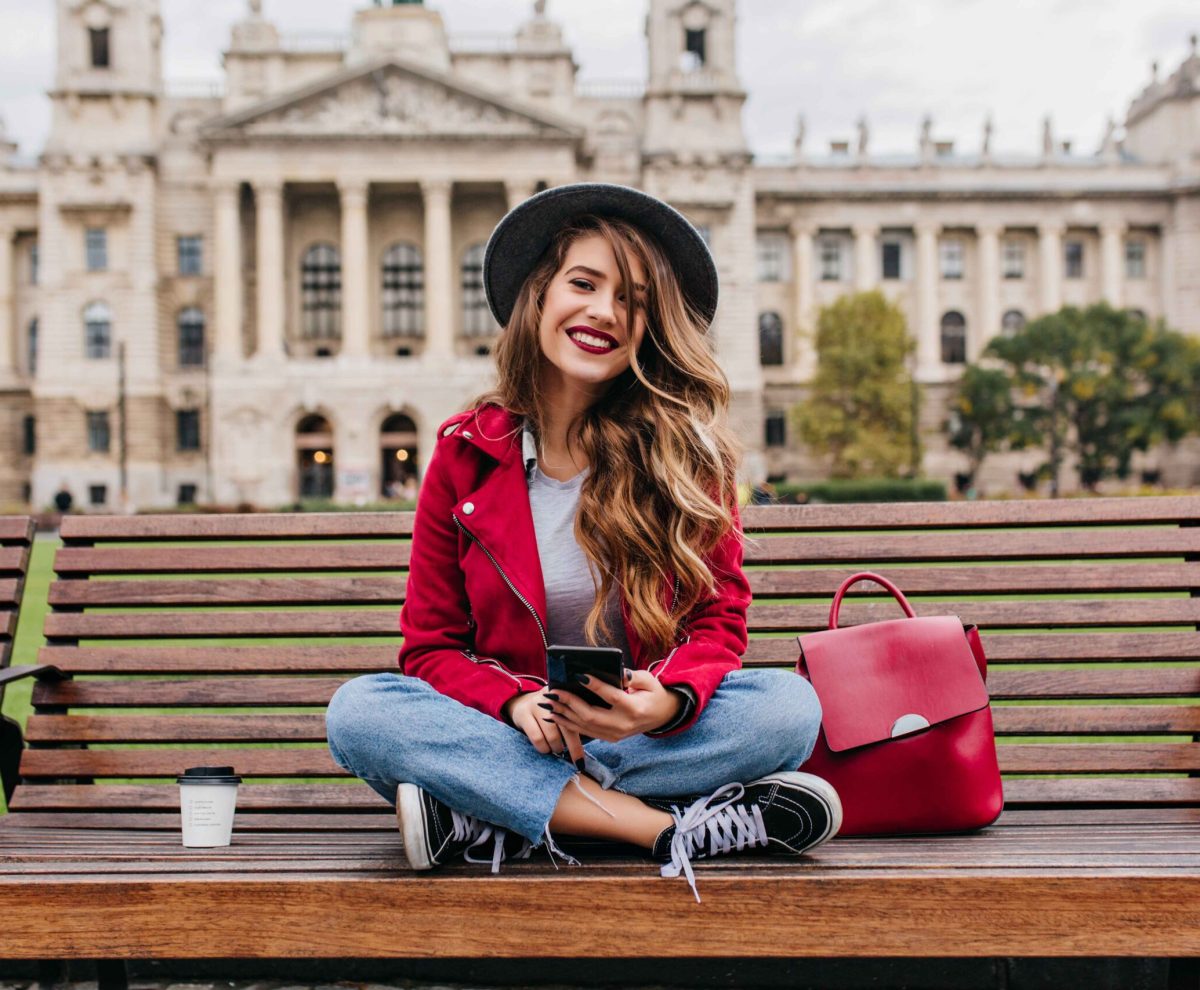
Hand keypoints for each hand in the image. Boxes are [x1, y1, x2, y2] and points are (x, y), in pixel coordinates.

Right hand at [503, 688, 584, 767]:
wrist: (521, 701)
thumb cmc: (550, 710)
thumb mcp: (564, 707)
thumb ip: (578, 716)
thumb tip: (596, 735)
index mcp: (567, 694)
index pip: (580, 717)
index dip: (585, 737)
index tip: (585, 760)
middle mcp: (552, 697)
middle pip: (567, 726)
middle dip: (571, 748)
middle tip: (569, 754)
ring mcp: (536, 704)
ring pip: (553, 736)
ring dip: (556, 747)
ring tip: (556, 748)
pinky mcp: (524, 714)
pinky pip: (538, 738)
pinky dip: (543, 747)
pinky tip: (545, 748)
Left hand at [544, 669, 683, 742]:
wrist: (661, 715)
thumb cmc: (653, 693)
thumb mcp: (649, 681)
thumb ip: (634, 676)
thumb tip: (618, 673)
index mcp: (634, 708)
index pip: (611, 696)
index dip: (595, 686)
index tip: (579, 675)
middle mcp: (623, 724)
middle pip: (591, 715)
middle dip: (570, 703)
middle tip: (554, 691)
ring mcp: (616, 734)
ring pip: (585, 726)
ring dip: (564, 714)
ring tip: (549, 703)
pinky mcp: (610, 738)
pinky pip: (586, 732)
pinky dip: (569, 723)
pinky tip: (556, 715)